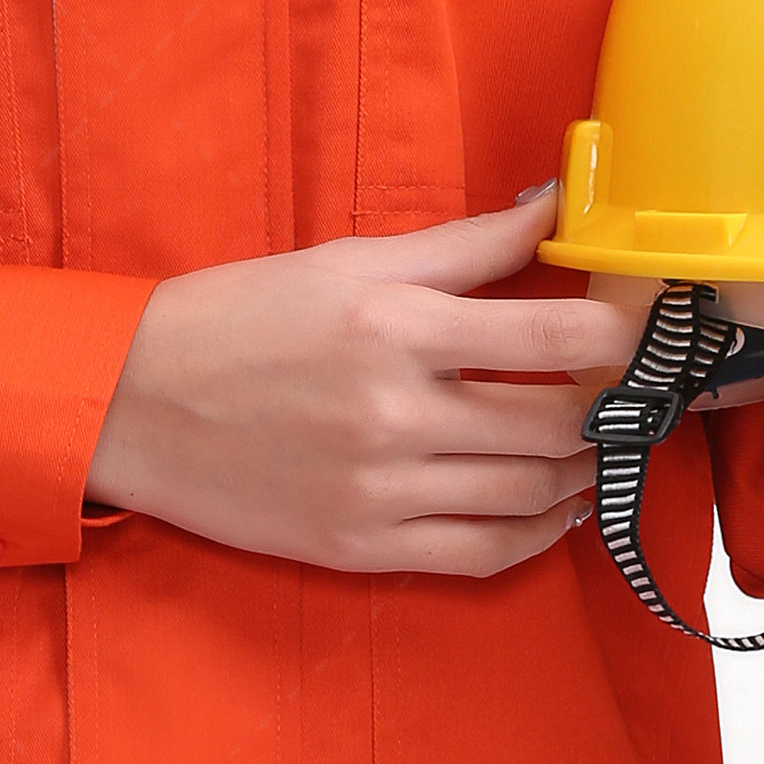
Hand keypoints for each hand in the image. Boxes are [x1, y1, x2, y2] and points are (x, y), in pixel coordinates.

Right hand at [84, 186, 619, 572]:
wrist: (129, 402)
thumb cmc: (237, 317)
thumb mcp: (349, 261)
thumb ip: (464, 245)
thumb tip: (553, 207)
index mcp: (395, 326)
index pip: (556, 338)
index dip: (617, 336)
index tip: (633, 330)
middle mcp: (395, 412)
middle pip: (559, 423)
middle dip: (610, 409)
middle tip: (625, 393)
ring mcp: (379, 489)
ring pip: (532, 493)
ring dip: (582, 470)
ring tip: (590, 446)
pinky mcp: (360, 547)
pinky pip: (483, 555)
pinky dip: (537, 535)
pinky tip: (552, 508)